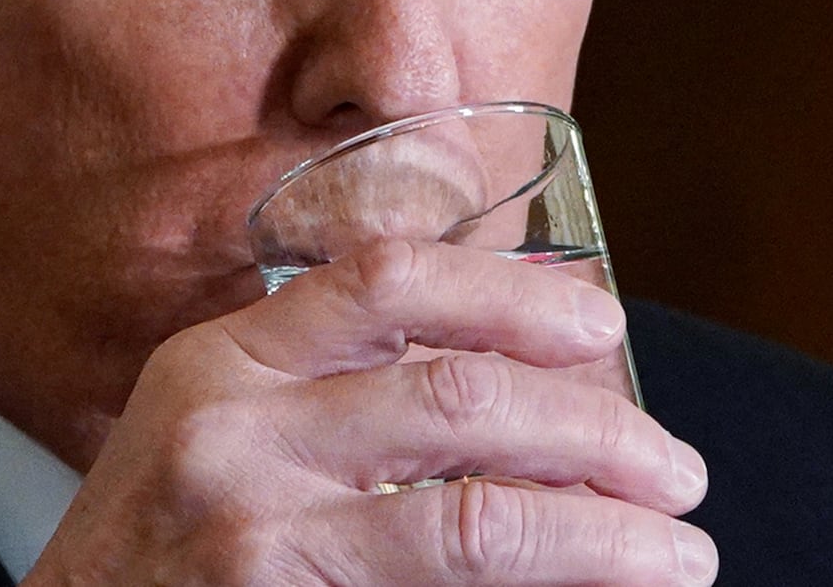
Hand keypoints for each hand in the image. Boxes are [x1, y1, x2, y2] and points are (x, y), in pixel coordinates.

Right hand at [25, 240, 715, 584]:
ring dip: (601, 535)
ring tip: (676, 551)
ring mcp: (255, 537)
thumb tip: (503, 377)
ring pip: (474, 524)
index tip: (600, 322)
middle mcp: (234, 435)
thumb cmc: (156, 538)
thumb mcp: (212, 424)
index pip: (388, 281)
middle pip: (458, 401)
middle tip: (672, 466)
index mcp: (225, 361)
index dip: (513, 294)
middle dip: (596, 431)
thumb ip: (321, 385)